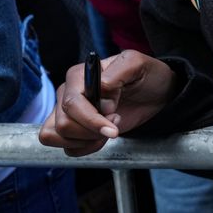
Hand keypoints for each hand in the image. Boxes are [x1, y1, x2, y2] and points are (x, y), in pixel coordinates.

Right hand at [38, 50, 177, 156]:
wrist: (155, 91)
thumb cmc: (145, 74)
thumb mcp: (137, 64)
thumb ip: (118, 71)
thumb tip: (101, 88)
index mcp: (78, 76)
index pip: (71, 104)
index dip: (91, 119)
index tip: (114, 126)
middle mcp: (68, 93)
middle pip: (63, 124)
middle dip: (92, 131)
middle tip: (116, 121)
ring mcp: (68, 113)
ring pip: (57, 137)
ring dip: (86, 141)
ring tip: (109, 130)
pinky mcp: (75, 129)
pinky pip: (67, 148)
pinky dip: (85, 148)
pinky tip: (103, 137)